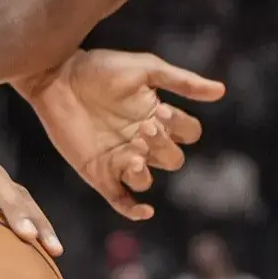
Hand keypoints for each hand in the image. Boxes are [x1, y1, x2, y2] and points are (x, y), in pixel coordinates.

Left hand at [20, 49, 224, 220]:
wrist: (56, 77)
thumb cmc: (101, 68)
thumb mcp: (145, 69)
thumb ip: (182, 82)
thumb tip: (221, 91)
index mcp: (158, 115)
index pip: (189, 133)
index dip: (180, 127)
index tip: (158, 111)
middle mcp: (144, 139)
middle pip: (173, 159)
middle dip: (163, 146)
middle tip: (143, 128)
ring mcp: (121, 158)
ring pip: (149, 179)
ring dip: (146, 169)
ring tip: (132, 152)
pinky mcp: (99, 173)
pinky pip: (122, 201)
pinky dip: (134, 210)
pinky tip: (144, 210)